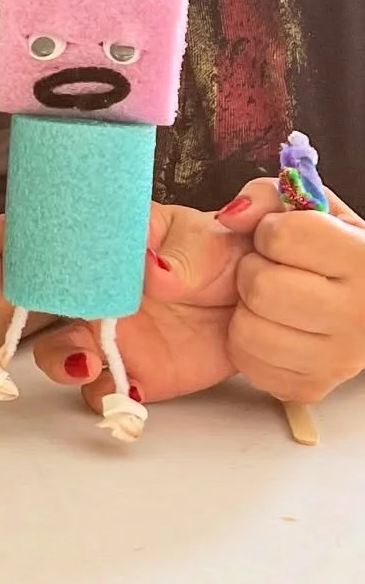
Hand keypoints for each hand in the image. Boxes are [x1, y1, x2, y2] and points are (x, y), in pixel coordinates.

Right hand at [0, 200, 254, 412]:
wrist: (264, 312)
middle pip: (36, 291)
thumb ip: (185, 254)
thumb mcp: (215, 240)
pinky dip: (104, 396)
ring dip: (57, 356)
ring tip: (83, 359)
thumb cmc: (231, 260)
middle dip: (8, 283)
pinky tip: (126, 390)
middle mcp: (97, 291)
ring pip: (58, 350)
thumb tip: (153, 270)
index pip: (52, 234)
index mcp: (110, 247)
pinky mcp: (134, 375)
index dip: (17, 233)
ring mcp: (110, 335)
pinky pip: (101, 393)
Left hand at [215, 180, 364, 403]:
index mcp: (363, 260)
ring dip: (246, 310)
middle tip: (272, 271)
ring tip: (271, 301)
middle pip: (262, 287)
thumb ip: (265, 197)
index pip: (282, 236)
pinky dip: (246, 344)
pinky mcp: (311, 387)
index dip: (270, 232)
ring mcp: (337, 358)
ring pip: (249, 330)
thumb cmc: (325, 252)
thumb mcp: (307, 209)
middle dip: (253, 271)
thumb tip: (231, 216)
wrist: (358, 305)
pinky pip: (249, 363)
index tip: (282, 239)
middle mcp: (358, 314)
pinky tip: (271, 328)